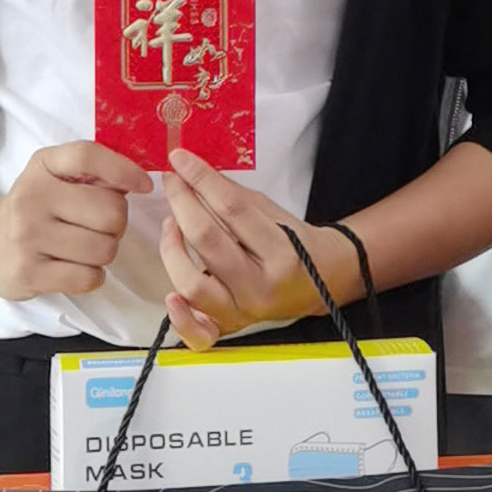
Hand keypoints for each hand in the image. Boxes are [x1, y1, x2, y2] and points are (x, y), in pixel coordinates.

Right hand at [0, 140, 144, 300]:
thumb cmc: (37, 208)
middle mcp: (31, 197)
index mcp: (42, 165)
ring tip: (85, 247)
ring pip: (103, 249)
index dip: (124, 170)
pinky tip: (75, 268)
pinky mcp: (29, 273)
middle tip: (100, 227)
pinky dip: (92, 276)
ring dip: (105, 252)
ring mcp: (27, 237)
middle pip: (111, 213)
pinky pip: (88, 278)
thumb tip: (140, 182)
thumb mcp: (55, 176)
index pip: (88, 156)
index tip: (144, 186)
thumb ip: (93, 173)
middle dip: (117, 224)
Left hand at [161, 151, 356, 349]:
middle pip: (207, 241)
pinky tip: (169, 296)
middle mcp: (261, 286)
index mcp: (282, 253)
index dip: (201, 179)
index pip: (231, 208)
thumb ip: (235, 198)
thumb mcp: (275, 213)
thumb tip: (193, 174)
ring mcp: (243, 311)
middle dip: (182, 203)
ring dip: (171, 248)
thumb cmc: (297, 244)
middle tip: (173, 182)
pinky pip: (198, 333)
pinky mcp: (230, 328)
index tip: (181, 159)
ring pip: (192, 284)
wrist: (322, 282)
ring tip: (171, 224)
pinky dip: (180, 317)